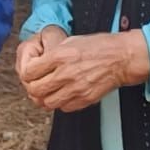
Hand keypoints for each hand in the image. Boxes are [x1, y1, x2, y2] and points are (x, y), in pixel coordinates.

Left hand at [18, 30, 149, 111]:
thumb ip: (54, 53)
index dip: (28, 73)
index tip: (31, 73)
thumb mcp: (72, 41)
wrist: (122, 58)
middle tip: (37, 84)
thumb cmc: (101, 47)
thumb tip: (40, 63)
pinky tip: (64, 95)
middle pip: (35, 90)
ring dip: (45, 98)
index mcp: (61, 55)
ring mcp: (75, 88)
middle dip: (33, 88)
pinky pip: (64, 108)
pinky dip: (61, 103)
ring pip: (47, 103)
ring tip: (49, 92)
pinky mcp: (85, 99)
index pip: (30, 72)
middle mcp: (66, 73)